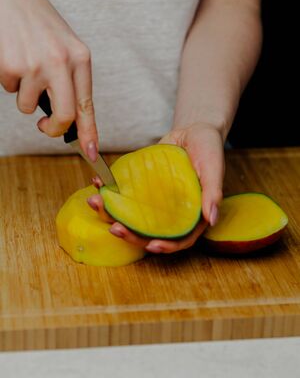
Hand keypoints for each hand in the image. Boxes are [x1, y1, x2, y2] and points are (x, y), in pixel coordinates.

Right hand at [0, 0, 97, 159]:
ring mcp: (35, 66)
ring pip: (30, 107)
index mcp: (80, 58)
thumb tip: (70, 119)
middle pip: (64, 117)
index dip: (90, 133)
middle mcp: (61, 63)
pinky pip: (11, 90)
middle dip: (53, 130)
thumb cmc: (38, 22)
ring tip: (25, 66)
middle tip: (46, 127)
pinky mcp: (11, 67)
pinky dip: (11, 80)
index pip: (87, 105)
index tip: (91, 153)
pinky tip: (13, 58)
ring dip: (25, 95)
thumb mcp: (64, 47)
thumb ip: (70, 80)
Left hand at [87, 122, 223, 253]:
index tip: (151, 245)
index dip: (165, 246)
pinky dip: (110, 191)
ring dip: (112, 214)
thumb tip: (211, 220)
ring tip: (96, 202)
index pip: (178, 240)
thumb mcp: (213, 168)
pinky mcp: (142, 187)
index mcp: (190, 216)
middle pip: (149, 232)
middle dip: (130, 234)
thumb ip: (213, 193)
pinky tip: (97, 183)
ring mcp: (154, 201)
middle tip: (114, 227)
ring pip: (133, 216)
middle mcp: (170, 213)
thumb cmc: (209, 149)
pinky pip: (126, 194)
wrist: (192, 130)